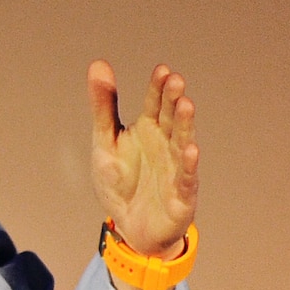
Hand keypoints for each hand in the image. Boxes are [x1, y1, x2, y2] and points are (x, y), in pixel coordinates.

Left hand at [89, 60, 198, 256]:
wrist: (129, 226)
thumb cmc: (121, 180)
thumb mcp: (105, 140)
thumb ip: (103, 105)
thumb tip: (98, 63)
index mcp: (148, 129)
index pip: (155, 104)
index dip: (158, 88)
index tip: (162, 70)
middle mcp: (166, 144)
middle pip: (171, 119)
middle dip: (173, 100)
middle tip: (175, 80)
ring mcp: (176, 167)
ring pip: (182, 142)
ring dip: (185, 125)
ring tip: (186, 105)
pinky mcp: (180, 193)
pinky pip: (185, 178)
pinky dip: (188, 165)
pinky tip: (191, 150)